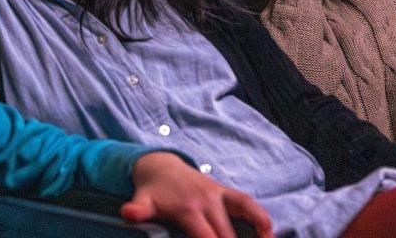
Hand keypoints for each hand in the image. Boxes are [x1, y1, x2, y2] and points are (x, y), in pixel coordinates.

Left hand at [122, 152, 273, 237]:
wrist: (159, 165)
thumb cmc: (152, 191)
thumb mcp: (142, 200)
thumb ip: (138, 210)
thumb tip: (127, 214)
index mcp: (188, 208)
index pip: (206, 237)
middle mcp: (207, 200)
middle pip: (226, 231)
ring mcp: (218, 194)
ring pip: (244, 211)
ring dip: (259, 230)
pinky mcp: (225, 191)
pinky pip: (246, 202)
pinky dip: (260, 215)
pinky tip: (268, 231)